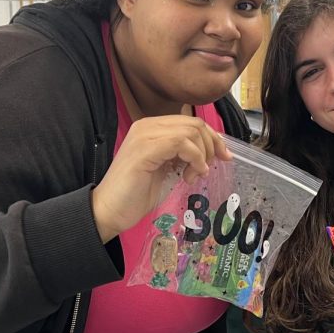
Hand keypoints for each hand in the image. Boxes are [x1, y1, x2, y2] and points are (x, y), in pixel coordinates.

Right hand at [91, 115, 231, 242]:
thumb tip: (211, 151)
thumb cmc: (137, 194)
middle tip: (207, 169)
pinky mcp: (145, 149)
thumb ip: (183, 156)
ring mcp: (144, 135)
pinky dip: (194, 158)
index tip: (224, 157)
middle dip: (211, 146)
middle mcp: (147, 126)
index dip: (212, 138)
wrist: (109, 210)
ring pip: (190, 131)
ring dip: (201, 155)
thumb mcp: (168, 170)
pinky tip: (190, 175)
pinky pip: (181, 142)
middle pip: (194, 124)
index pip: (191, 122)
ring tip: (193, 176)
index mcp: (152, 128)